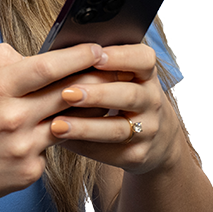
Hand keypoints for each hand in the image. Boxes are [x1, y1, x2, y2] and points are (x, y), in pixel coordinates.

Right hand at [0, 40, 106, 211]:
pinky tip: (48, 133)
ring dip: (82, 110)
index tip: (96, 48)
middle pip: (67, 93)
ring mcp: (23, 149)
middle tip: (108, 70)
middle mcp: (13, 119)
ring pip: (67, 122)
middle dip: (92, 79)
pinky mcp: (28, 173)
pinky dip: (52, 138)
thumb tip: (27, 54)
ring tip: (92, 99)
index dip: (77, 56)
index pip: (47, 67)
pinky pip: (51, 149)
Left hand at [48, 43, 182, 173]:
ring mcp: (148, 130)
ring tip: (57, 125)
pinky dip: (83, 145)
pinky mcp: (136, 155)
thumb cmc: (122, 95)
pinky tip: (63, 141)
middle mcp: (151, 101)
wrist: (156, 137)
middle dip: (96, 94)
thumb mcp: (121, 76)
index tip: (95, 56)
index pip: (142, 59)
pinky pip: (109, 151)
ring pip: (117, 129)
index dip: (120, 56)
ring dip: (85, 127)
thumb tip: (56, 58)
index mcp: (146, 74)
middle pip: (129, 95)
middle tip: (67, 93)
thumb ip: (96, 67)